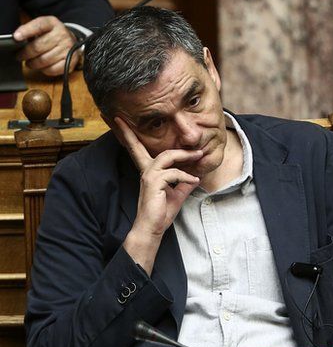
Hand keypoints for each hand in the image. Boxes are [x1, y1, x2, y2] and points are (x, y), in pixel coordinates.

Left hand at [14, 16, 78, 76]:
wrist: (71, 40)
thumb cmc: (52, 34)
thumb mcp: (42, 27)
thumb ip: (30, 30)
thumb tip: (17, 40)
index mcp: (53, 23)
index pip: (38, 25)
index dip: (26, 31)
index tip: (16, 37)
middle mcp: (62, 35)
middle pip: (38, 47)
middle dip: (25, 54)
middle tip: (19, 56)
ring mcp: (68, 48)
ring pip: (44, 60)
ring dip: (33, 64)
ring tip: (30, 63)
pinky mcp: (71, 61)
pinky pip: (53, 69)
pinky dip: (45, 70)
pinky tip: (42, 67)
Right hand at [116, 117, 201, 273]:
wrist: (153, 228)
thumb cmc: (162, 211)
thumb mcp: (177, 194)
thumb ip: (184, 182)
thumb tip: (196, 175)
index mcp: (150, 171)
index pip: (138, 149)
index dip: (129, 134)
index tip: (119, 119)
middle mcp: (146, 171)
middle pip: (157, 149)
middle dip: (178, 147)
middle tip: (198, 150)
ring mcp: (148, 176)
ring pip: (167, 157)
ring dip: (185, 157)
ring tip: (199, 159)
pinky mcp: (153, 183)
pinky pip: (173, 173)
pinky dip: (186, 177)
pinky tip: (194, 182)